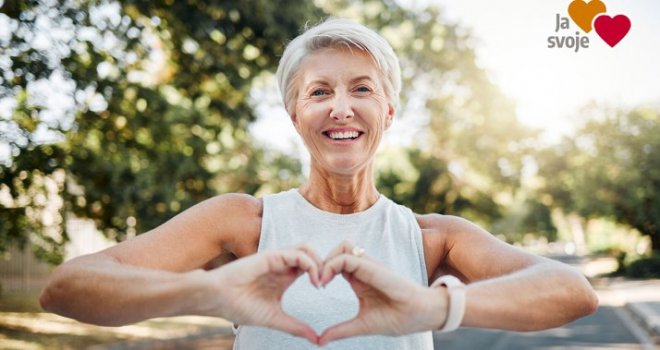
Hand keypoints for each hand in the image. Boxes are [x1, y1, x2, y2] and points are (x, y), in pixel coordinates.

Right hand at [198, 244, 322, 343]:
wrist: (217, 299)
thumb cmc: (240, 307)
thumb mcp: (275, 319)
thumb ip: (296, 327)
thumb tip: (316, 340)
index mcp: (284, 277)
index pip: (311, 267)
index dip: (323, 275)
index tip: (325, 292)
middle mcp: (283, 265)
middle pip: (312, 254)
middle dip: (325, 266)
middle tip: (328, 284)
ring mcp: (277, 259)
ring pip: (307, 249)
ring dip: (319, 262)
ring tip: (321, 281)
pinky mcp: (271, 256)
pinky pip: (298, 254)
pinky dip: (310, 264)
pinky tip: (313, 280)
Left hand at [317, 241, 448, 345]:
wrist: (421, 316)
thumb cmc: (397, 318)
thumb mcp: (361, 325)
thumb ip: (341, 330)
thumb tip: (319, 341)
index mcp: (359, 279)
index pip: (336, 263)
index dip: (322, 271)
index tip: (316, 287)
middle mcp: (363, 269)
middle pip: (337, 250)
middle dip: (321, 261)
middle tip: (315, 281)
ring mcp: (369, 266)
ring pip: (342, 247)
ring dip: (327, 259)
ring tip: (320, 280)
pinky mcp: (373, 267)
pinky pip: (348, 257)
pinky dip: (333, 264)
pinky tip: (326, 280)